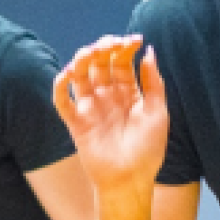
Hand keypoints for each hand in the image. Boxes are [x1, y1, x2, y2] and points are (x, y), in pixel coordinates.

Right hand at [52, 35, 169, 192]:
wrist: (130, 180)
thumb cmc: (148, 150)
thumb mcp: (158, 113)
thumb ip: (153, 82)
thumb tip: (149, 52)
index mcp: (128, 92)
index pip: (122, 62)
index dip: (126, 48)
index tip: (135, 40)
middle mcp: (107, 96)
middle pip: (100, 63)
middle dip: (104, 48)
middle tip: (111, 43)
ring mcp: (90, 108)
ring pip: (80, 75)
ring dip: (82, 60)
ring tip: (90, 52)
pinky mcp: (75, 122)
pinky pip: (62, 100)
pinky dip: (60, 85)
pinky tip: (68, 73)